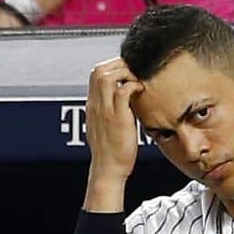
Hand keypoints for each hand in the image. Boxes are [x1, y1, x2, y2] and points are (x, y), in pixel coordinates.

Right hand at [84, 56, 142, 208]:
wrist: (109, 169)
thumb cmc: (110, 151)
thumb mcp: (104, 126)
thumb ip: (108, 111)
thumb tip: (120, 101)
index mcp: (92, 106)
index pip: (95, 74)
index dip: (111, 66)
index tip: (126, 71)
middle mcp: (96, 105)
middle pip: (98, 70)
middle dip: (117, 64)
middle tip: (133, 71)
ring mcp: (105, 111)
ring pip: (107, 76)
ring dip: (124, 72)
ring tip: (136, 79)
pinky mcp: (117, 118)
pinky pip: (122, 91)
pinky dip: (132, 85)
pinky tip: (141, 91)